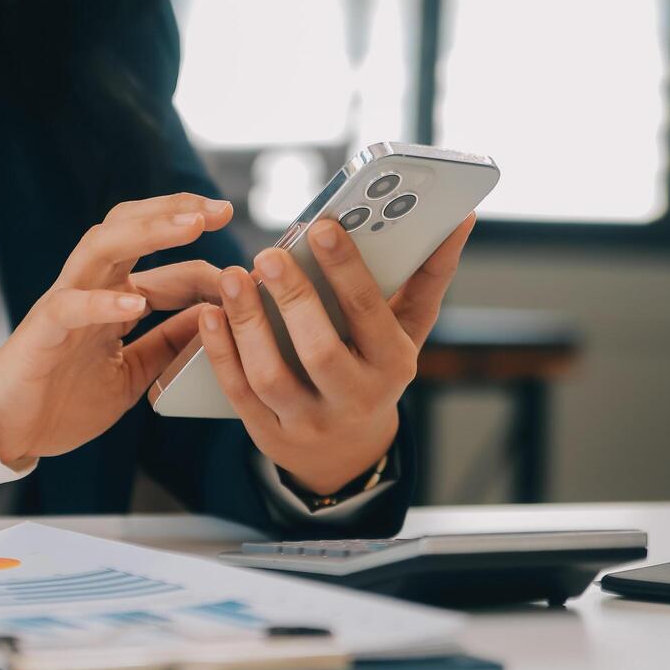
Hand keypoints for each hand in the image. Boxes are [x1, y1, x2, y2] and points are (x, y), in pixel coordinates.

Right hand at [0, 193, 233, 465]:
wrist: (9, 431)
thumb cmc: (65, 399)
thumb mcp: (133, 372)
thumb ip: (167, 343)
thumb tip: (214, 317)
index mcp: (112, 297)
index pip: (164, 266)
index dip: (205, 266)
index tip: (246, 275)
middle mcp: (89, 288)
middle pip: (129, 227)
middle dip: (175, 211)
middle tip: (220, 210)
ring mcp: (65, 304)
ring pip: (102, 247)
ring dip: (148, 231)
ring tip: (190, 225)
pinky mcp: (43, 330)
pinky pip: (71, 306)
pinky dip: (103, 303)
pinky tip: (136, 303)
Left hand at [198, 213, 477, 494]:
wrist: (347, 451)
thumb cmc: (377, 369)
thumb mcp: (408, 330)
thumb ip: (429, 275)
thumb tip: (460, 219)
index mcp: (393, 365)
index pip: (371, 314)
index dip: (347, 270)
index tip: (323, 227)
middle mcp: (354, 398)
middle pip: (320, 351)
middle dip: (294, 300)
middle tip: (269, 254)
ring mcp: (308, 422)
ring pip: (272, 376)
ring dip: (248, 325)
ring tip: (233, 278)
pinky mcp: (269, 433)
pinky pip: (240, 392)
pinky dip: (221, 353)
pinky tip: (209, 313)